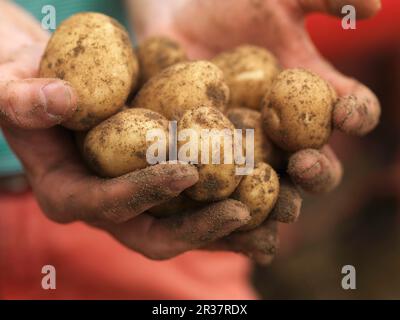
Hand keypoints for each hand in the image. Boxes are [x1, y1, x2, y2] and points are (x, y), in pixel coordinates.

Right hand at [0, 2, 250, 259]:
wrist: (45, 80)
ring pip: (185, 225)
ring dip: (227, 227)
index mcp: (69, 195)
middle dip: (199, 228)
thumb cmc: (22, 85)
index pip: (109, 205)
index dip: (144, 192)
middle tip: (243, 213)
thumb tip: (61, 99)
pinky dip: (226, 200)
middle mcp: (106, 207)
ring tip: (271, 222)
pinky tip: (262, 193)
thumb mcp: (9, 86)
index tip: (186, 171)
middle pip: (156, 232)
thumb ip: (24, 99)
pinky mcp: (157, 181)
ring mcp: (135, 198)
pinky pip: (196, 199)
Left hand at [130, 0, 380, 261]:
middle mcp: (286, 129)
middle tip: (304, 166)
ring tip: (277, 210)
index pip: (349, 112)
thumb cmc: (228, 3)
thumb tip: (378, 8)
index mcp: (311, 96)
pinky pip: (227, 189)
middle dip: (318, 171)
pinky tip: (235, 225)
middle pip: (316, 163)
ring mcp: (249, 147)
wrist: (175, 15)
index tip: (347, 114)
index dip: (356, 115)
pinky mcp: (212, 158)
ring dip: (281, 202)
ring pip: (275, 186)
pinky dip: (235, 209)